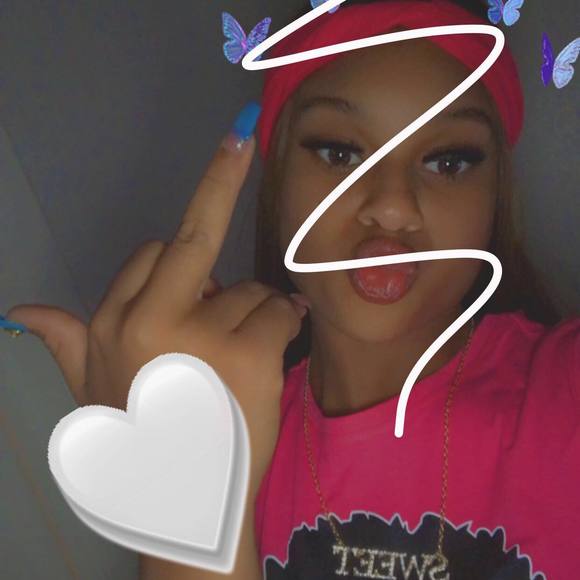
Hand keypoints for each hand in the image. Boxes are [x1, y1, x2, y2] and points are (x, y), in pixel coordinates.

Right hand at [7, 128, 306, 481]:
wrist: (184, 506)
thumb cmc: (143, 444)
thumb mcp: (94, 394)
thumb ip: (67, 345)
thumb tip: (21, 311)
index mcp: (112, 324)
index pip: (153, 254)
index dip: (182, 246)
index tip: (228, 154)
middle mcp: (149, 319)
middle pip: (196, 241)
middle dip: (222, 191)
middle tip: (238, 149)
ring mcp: (200, 333)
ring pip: (248, 289)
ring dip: (254, 317)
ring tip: (235, 368)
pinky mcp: (248, 352)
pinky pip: (281, 311)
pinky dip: (287, 327)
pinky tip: (270, 363)